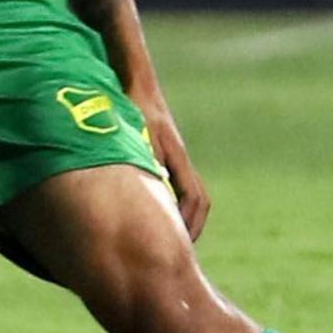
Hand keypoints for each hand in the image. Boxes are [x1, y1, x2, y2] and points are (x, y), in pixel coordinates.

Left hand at [145, 106, 209, 242]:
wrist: (137, 83)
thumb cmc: (134, 107)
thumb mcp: (138, 134)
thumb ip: (148, 160)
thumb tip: (155, 186)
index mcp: (176, 158)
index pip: (194, 198)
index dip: (190, 222)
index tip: (182, 242)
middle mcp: (179, 159)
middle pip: (198, 200)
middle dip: (192, 225)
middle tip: (181, 249)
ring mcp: (173, 156)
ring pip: (190, 192)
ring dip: (184, 215)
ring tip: (172, 238)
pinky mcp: (163, 154)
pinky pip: (175, 184)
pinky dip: (172, 202)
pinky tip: (156, 213)